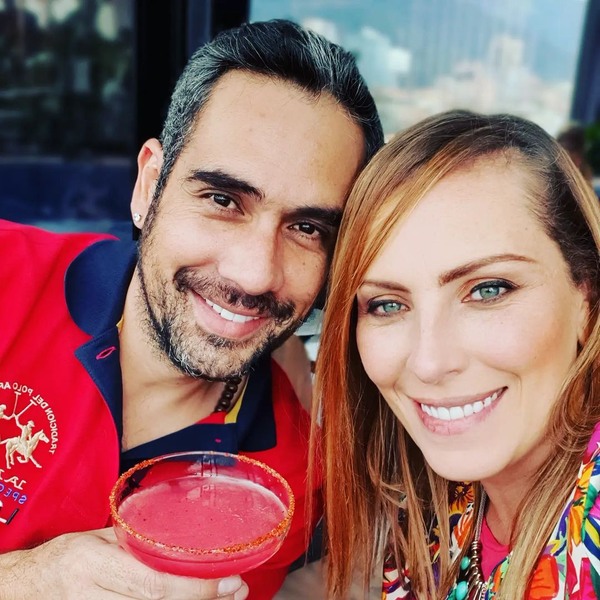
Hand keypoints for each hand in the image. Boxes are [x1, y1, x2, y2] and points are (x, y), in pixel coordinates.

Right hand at [0, 527, 248, 599]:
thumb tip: (183, 537)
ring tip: (222, 597)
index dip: (194, 587)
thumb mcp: (97, 539)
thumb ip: (136, 541)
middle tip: (234, 590)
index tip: (226, 580)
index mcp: (91, 563)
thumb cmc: (63, 558)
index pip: (152, 583)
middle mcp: (90, 597)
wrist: (24, 590)